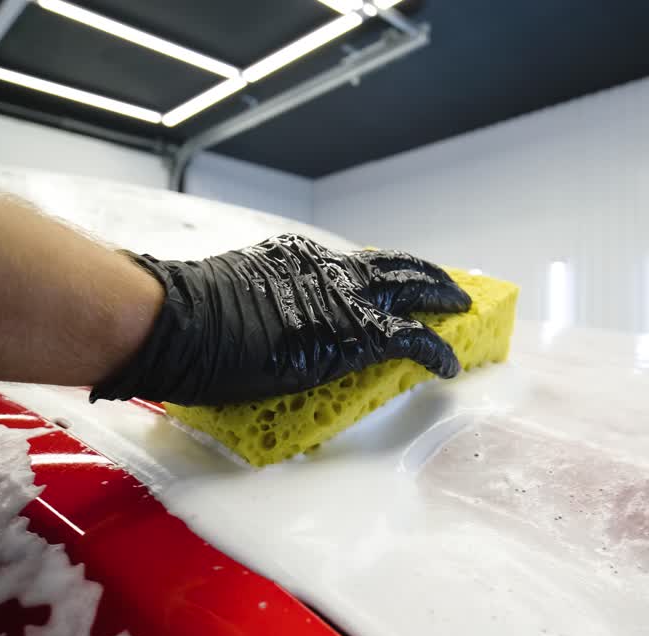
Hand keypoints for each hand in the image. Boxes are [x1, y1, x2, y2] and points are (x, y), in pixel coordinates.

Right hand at [90, 234, 471, 404]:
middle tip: (448, 286)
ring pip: (415, 290)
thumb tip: (257, 326)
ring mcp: (348, 299)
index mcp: (298, 258)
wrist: (185, 326)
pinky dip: (437, 350)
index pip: (351, 263)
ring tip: (463, 310)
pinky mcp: (361, 334)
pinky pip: (415, 340)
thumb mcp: (235, 296)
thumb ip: (262, 305)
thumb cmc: (191, 321)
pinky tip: (449, 363)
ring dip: (444, 299)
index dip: (379, 272)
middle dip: (426, 276)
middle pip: (394, 266)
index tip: (391, 280)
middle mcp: (330, 269)